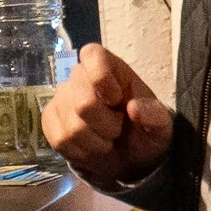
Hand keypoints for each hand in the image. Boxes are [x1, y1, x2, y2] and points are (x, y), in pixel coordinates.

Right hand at [41, 43, 171, 189]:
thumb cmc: (143, 131)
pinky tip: (90, 148)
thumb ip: (155, 115)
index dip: (101, 78)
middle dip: (106, 126)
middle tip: (117, 130)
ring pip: (72, 127)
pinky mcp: (50, 119)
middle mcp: (80, 77)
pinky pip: (60, 139)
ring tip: (106, 140)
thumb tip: (134, 108)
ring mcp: (61, 98)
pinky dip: (80, 151)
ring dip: (95, 143)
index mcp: (110, 67)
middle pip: (83, 102)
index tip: (116, 100)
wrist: (128, 156)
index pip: (92, 55)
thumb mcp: (160, 126)